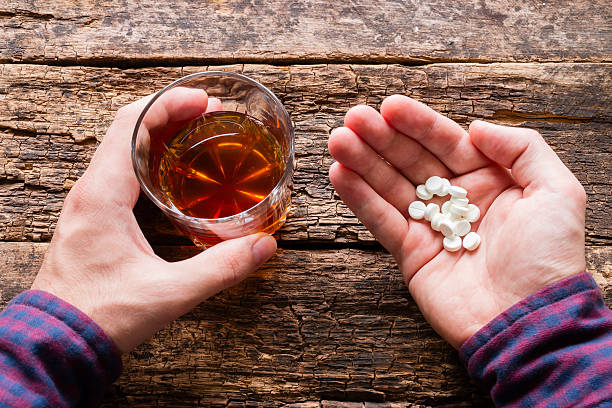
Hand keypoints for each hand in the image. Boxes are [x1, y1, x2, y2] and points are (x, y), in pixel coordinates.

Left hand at [32, 88, 276, 353]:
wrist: (56, 342)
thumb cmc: (101, 316)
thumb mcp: (169, 294)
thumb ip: (220, 268)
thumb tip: (264, 246)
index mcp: (102, 195)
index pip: (131, 125)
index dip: (169, 104)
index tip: (205, 101)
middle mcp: (90, 190)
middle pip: (127, 128)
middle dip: (170, 112)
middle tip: (209, 113)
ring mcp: (88, 203)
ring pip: (121, 147)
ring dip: (158, 132)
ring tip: (196, 132)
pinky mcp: (93, 217)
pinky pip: (119, 169)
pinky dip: (148, 156)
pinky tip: (174, 171)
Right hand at [328, 95, 585, 347]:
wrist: (529, 320)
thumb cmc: (548, 258)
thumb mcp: (557, 191)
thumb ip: (522, 149)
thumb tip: (476, 127)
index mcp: (489, 180)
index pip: (446, 143)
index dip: (418, 124)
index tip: (390, 106)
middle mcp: (456, 200)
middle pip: (411, 161)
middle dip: (381, 138)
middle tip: (352, 118)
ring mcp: (431, 227)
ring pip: (390, 186)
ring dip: (363, 162)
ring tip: (337, 140)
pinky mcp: (411, 253)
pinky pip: (381, 220)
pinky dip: (359, 198)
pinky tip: (339, 174)